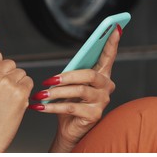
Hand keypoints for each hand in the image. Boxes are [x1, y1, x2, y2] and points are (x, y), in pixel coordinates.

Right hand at [0, 35, 33, 151]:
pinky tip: (14, 103)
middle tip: (0, 95)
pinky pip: (29, 82)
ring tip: (6, 100)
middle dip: (9, 76)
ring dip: (18, 84)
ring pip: (21, 72)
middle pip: (10, 63)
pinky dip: (25, 92)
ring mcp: (5, 83)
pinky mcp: (19, 92)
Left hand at [29, 26, 121, 151]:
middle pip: (89, 74)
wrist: (69, 130)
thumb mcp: (71, 85)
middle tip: (49, 80)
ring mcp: (102, 101)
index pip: (108, 56)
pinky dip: (53, 106)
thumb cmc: (70, 104)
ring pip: (80, 91)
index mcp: (102, 75)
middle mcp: (106, 87)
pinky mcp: (95, 115)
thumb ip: (72, 73)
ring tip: (42, 94)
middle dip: (67, 76)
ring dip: (57, 93)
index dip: (112, 42)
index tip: (115, 27)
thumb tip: (62, 70)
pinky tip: (41, 107)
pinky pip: (71, 107)